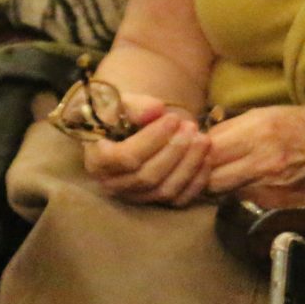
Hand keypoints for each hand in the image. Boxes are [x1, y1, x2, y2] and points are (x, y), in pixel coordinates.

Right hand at [78, 99, 210, 206]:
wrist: (126, 127)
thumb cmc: (119, 112)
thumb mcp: (121, 102)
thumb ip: (135, 104)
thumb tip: (155, 110)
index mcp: (97, 160)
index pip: (126, 157)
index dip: (152, 139)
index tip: (172, 118)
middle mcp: (113, 184)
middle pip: (148, 176)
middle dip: (175, 150)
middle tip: (192, 127)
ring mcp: (134, 196)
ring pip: (164, 190)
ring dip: (189, 164)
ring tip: (203, 139)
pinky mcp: (155, 202)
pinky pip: (178, 200)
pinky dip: (196, 181)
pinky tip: (207, 158)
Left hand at [202, 105, 304, 204]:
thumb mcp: (269, 113)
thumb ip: (233, 128)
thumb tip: (204, 139)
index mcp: (259, 132)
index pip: (208, 150)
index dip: (192, 150)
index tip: (190, 147)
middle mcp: (261, 161)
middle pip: (209, 178)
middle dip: (197, 172)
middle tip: (194, 165)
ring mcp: (267, 184)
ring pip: (221, 191)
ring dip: (211, 184)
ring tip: (211, 173)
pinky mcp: (272, 200)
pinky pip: (239, 197)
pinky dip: (231, 191)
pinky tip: (233, 182)